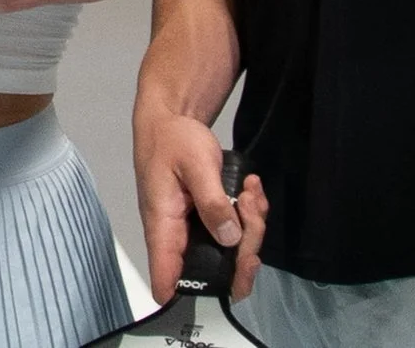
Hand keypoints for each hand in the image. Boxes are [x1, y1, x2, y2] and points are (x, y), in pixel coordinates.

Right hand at [134, 112, 265, 301]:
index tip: (228, 279)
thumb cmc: (174, 139)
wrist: (172, 118)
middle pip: (214, 271)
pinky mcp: (210, 219)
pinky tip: (249, 190)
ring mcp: (196, 229)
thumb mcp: (196, 165)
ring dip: (250, 227)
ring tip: (250, 192)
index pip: (167, 282)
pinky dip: (249, 215)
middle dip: (243, 251)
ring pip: (230, 251)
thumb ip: (212, 202)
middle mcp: (179, 237)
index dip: (191, 297)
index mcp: (164, 228)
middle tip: (250, 214)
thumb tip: (230, 239)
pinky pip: (236, 231)